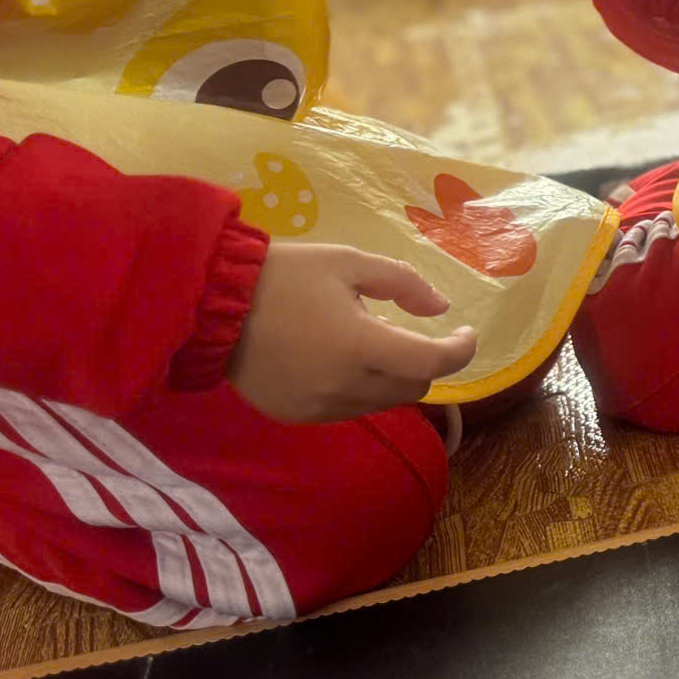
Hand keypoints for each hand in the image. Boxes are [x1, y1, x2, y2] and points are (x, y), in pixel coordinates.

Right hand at [228, 243, 478, 424]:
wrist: (212, 305)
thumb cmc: (283, 275)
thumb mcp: (348, 262)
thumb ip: (402, 284)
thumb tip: (441, 308)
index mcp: (360, 346)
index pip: (432, 363)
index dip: (460, 350)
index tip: (465, 333)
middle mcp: (345, 387)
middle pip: (413, 387)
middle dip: (424, 361)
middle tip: (407, 330)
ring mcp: (320, 408)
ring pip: (383, 402)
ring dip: (392, 377)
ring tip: (370, 341)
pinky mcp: (298, 416)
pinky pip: (349, 409)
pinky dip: (361, 389)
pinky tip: (340, 360)